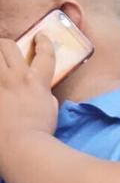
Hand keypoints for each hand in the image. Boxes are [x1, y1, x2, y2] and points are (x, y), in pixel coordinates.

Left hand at [0, 35, 57, 152]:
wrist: (20, 144)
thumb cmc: (39, 131)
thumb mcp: (50, 111)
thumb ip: (45, 96)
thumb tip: (42, 92)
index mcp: (37, 82)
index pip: (45, 54)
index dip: (44, 42)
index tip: (40, 38)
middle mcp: (16, 76)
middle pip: (8, 45)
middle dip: (6, 46)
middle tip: (6, 51)